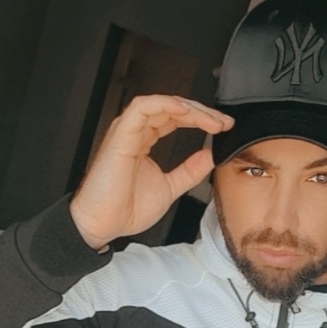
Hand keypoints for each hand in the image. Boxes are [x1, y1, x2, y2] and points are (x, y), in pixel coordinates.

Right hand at [69, 94, 233, 248]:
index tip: (223, 128)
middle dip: (202, 112)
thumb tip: (210, 156)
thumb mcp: (170, 187)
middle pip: (173, 108)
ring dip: (189, 108)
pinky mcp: (121, 134)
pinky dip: (165, 104)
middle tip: (223, 123)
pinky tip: (185, 112)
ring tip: (211, 120)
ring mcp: (128, 131)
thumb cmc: (125, 209)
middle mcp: (137, 132)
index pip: (176, 119)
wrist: (103, 224)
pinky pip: (143, 107)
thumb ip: (190, 171)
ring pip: (162, 104)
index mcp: (145, 141)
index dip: (201, 120)